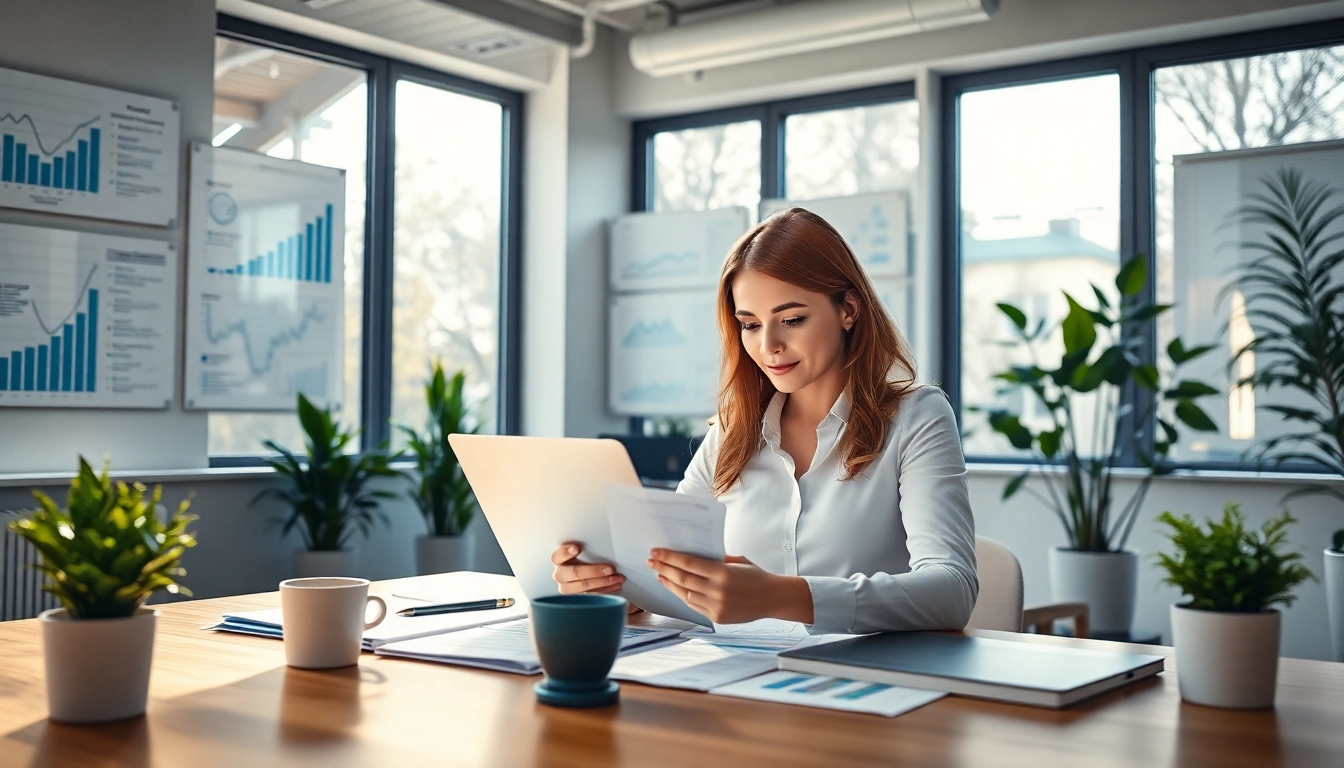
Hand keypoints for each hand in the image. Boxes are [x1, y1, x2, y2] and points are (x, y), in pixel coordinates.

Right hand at [550, 543, 640, 613]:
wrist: (582, 577)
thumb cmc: (584, 560)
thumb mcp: (583, 554)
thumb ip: (587, 551)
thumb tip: (604, 547)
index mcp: (559, 561)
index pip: (558, 556)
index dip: (566, 552)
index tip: (577, 548)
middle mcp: (560, 575)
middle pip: (575, 573)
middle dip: (594, 571)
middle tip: (611, 569)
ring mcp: (567, 589)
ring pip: (584, 586)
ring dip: (604, 582)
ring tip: (618, 578)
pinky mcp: (577, 599)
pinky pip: (592, 595)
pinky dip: (606, 590)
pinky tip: (616, 586)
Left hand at [647, 549, 813, 624]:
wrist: (774, 598)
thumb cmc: (756, 576)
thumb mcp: (737, 561)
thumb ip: (716, 560)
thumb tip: (692, 556)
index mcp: (723, 573)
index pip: (688, 564)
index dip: (670, 558)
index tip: (656, 552)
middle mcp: (718, 591)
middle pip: (682, 579)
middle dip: (664, 569)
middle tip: (651, 562)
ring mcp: (717, 606)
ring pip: (685, 594)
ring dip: (670, 584)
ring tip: (661, 574)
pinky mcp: (717, 618)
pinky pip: (694, 606)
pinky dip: (683, 596)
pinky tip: (676, 588)